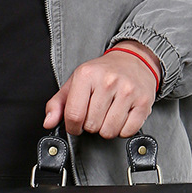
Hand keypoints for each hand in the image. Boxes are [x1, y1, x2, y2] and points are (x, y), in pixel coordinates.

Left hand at [43, 40, 160, 138]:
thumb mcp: (75, 82)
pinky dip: (123, 130)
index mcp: (87, 75)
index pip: (74, 116)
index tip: (77, 123)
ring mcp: (128, 91)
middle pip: (91, 126)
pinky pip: (127, 132)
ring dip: (107, 128)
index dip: (73, 127)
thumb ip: (57, 103)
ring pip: (109, 132)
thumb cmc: (102, 74)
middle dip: (92, 125)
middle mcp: (108, 81)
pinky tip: (122, 115)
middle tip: (98, 111)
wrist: (135, 60)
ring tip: (109, 113)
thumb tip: (48, 122)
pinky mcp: (143, 102)